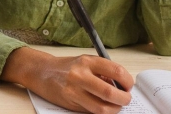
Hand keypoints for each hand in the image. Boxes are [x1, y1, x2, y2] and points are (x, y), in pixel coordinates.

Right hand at [3, 47, 132, 112]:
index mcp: (87, 61)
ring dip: (114, 109)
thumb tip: (119, 85)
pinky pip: (90, 111)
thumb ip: (101, 72)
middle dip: (123, 99)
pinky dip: (100, 111)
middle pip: (110, 92)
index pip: (116, 71)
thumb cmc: (65, 67)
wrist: (41, 71)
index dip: (127, 81)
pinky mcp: (69, 102)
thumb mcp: (84, 62)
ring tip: (115, 106)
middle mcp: (80, 75)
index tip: (129, 86)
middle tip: (126, 99)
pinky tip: (101, 107)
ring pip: (101, 107)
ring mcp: (74, 90)